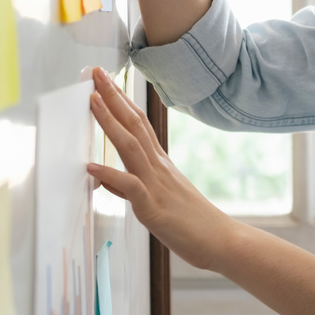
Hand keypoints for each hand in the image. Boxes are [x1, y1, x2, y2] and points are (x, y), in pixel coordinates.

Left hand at [86, 66, 223, 269]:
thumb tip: (110, 179)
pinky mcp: (154, 208)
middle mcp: (158, 167)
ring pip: (130, 146)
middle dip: (113, 97)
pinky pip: (129, 187)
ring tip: (93, 100)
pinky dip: (110, 175)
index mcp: (161, 163)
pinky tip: (91, 166)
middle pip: (134, 125)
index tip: (106, 81)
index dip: (121, 101)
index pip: (139, 124)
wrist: (222, 240)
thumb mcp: (161, 199)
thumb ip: (134, 187)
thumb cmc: (193, 223)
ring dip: (110, 121)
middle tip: (97, 73)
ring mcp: (157, 185)